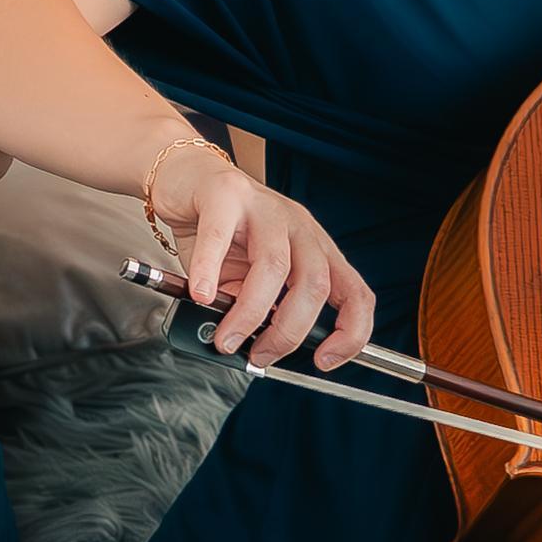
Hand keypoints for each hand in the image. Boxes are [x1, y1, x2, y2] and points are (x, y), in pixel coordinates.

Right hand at [142, 130, 372, 369]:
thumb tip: (247, 348)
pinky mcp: (224, 195)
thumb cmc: (218, 233)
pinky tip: (201, 295)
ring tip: (225, 337)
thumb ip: (253, 309)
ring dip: (250, 313)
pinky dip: (209, 272)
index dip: (351, 332)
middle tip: (259, 355)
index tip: (324, 361)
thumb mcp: (245, 278)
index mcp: (314, 249)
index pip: (355, 293)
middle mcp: (298, 226)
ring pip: (274, 266)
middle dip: (288, 332)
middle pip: (314, 284)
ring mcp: (264, 207)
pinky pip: (220, 238)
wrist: (186, 179)